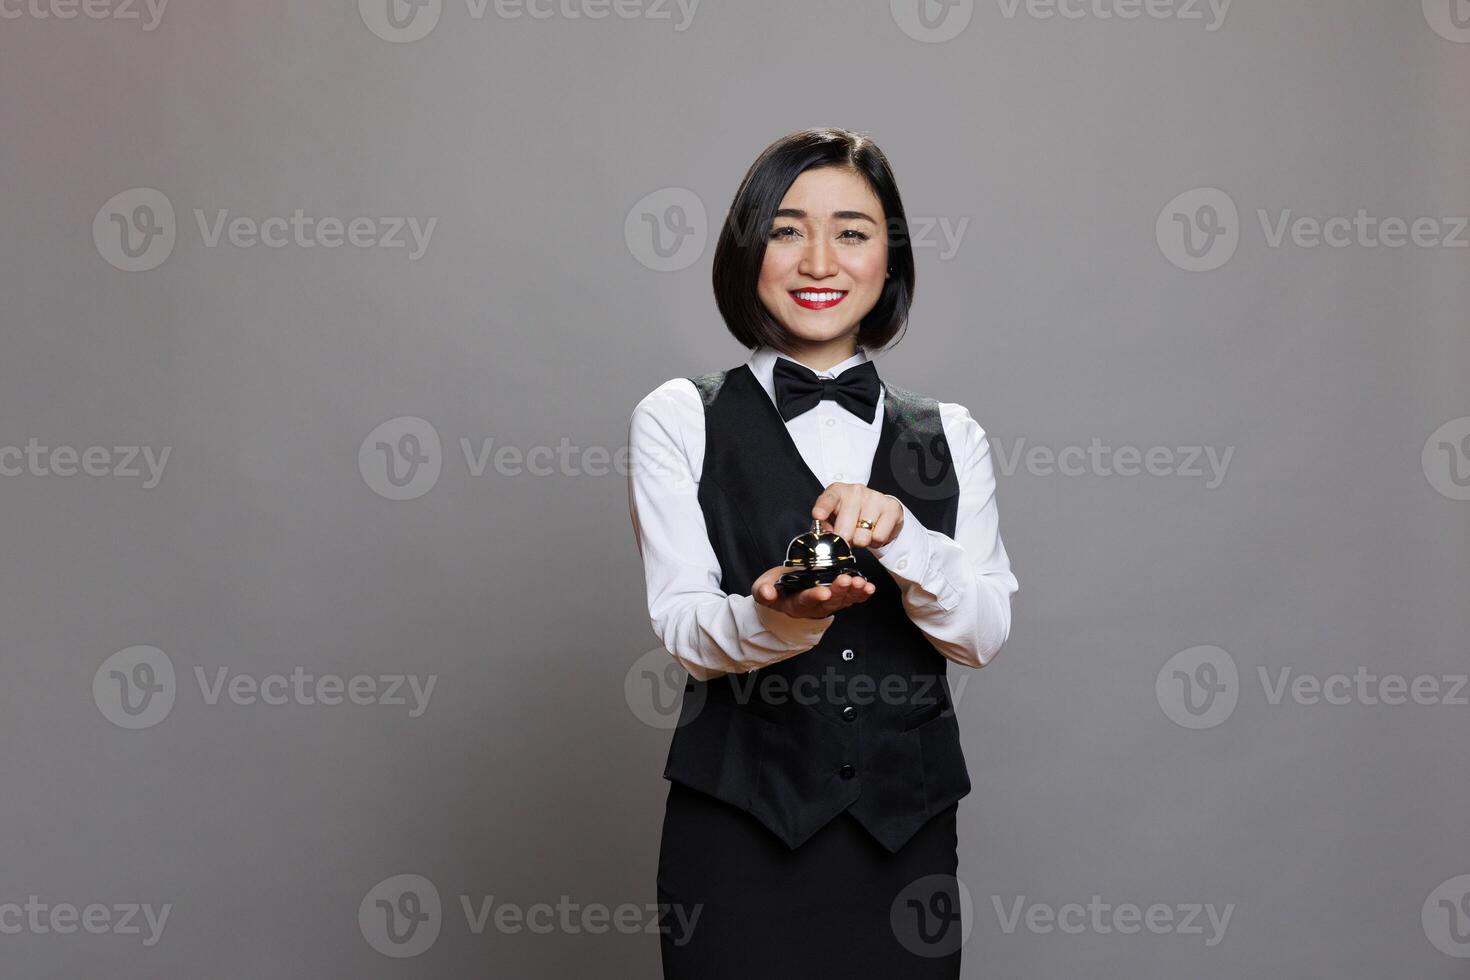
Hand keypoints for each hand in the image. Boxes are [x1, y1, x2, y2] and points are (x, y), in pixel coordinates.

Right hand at [751, 563, 875, 619]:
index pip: (805, 600)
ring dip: (853, 592)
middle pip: (828, 601)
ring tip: (860, 582)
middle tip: (846, 580)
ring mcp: (827, 604)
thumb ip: (763, 590)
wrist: (786, 593)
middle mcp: (813, 607)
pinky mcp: (837, 599)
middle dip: (839, 590)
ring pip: (842, 600)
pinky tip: (869, 588)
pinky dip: (861, 594)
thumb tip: (768, 593)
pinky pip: (851, 599)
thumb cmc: (776, 587)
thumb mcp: (762, 587)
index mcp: (794, 603)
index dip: (814, 596)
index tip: (824, 592)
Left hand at [811, 483, 903, 549]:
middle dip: (845, 540)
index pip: (828, 499)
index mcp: (837, 491)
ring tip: (862, 534)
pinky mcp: (891, 507)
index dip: (823, 508)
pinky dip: (875, 542)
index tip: (818, 515)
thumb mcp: (833, 518)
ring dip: (861, 541)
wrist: (877, 511)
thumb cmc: (850, 515)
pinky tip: (874, 533)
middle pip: (845, 527)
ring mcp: (874, 497)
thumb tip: (825, 537)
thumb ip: (825, 527)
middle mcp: (856, 491)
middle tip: (847, 539)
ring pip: (863, 535)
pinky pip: (879, 536)